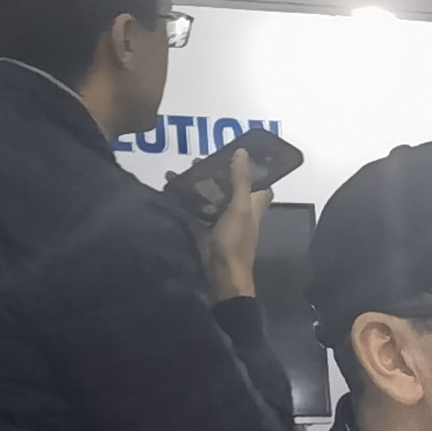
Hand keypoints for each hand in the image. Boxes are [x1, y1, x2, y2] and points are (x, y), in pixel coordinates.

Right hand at [191, 151, 268, 302]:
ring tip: (180, 172)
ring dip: (197, 185)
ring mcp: (221, 223)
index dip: (252, 172)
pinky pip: (194, 212)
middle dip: (215, 174)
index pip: (260, 186)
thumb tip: (241, 152)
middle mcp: (239, 213)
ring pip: (210, 198)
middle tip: (197, 161)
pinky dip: (184, 201)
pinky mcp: (204, 232)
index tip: (238, 157)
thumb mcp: (239, 208)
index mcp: (253, 207)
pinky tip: (171, 189)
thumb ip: (241, 181)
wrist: (221, 278)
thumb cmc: (235, 242)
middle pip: (229, 188)